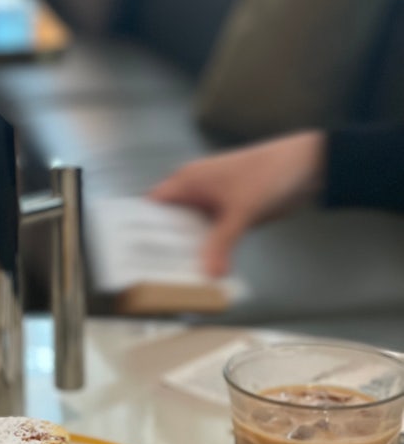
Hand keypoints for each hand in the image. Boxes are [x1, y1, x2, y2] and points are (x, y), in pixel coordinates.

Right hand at [149, 131, 325, 275]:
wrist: (309, 165)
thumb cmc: (269, 175)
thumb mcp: (242, 212)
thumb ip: (222, 244)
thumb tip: (210, 276)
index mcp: (188, 180)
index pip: (153, 206)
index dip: (142, 228)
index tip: (135, 254)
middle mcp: (195, 190)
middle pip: (170, 222)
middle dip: (164, 245)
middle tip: (154, 274)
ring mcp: (213, 202)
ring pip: (191, 230)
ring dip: (189, 251)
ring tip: (176, 277)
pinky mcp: (229, 213)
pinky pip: (211, 235)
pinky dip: (209, 250)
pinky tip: (206, 269)